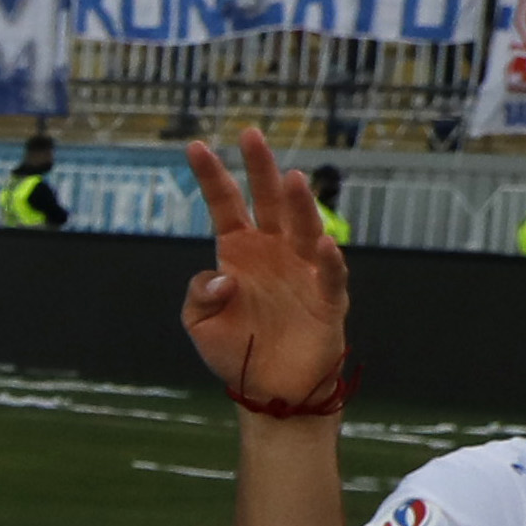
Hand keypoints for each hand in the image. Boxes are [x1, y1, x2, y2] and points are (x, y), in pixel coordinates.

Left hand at [176, 127, 351, 413]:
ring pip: (302, 228)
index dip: (212, 176)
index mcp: (239, 251)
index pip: (225, 205)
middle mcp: (273, 252)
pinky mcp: (327, 298)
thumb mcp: (198, 323)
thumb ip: (199, 294)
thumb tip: (224, 276)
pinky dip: (328, 259)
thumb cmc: (235, 350)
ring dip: (298, 204)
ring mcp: (302, 270)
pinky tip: (321, 242)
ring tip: (291, 178)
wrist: (268, 390)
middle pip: (268, 202)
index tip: (195, 146)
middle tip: (250, 134)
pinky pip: (330, 274)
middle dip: (260, 168)